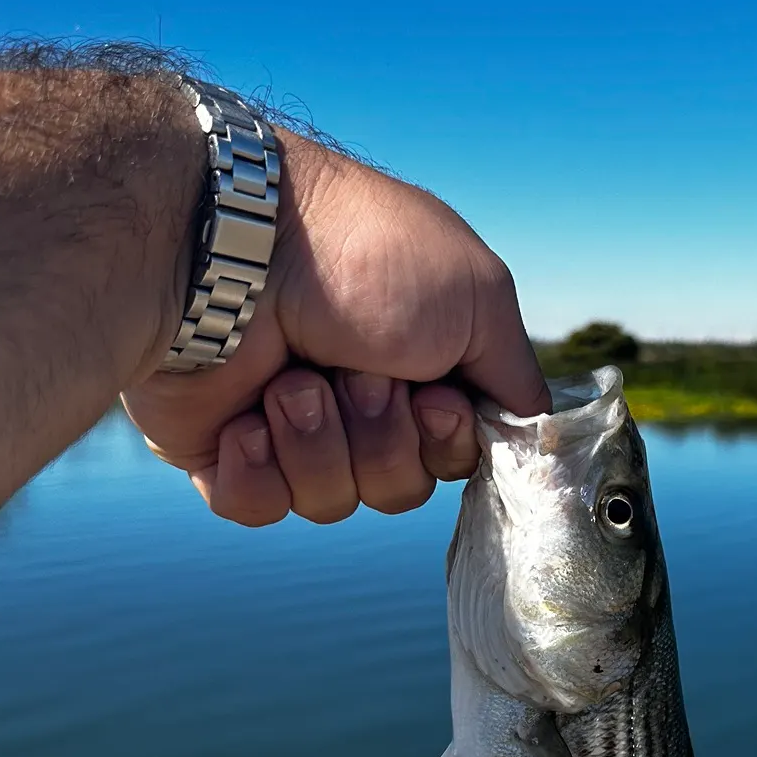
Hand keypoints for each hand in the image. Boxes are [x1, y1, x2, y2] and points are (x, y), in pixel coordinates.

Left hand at [122, 130, 549, 525]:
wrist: (233, 249)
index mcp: (422, 364)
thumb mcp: (481, 295)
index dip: (448, 440)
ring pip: (333, 502)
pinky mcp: (225, 452)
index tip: (432, 396)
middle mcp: (361, 399)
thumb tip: (531, 430)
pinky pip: (260, 507)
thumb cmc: (365, 255)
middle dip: (383, 436)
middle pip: (402, 487)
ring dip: (319, 440)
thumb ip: (517, 376)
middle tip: (356, 374)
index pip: (457, 453)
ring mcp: (291, 427)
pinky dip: (259, 468)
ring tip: (292, 381)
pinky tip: (247, 418)